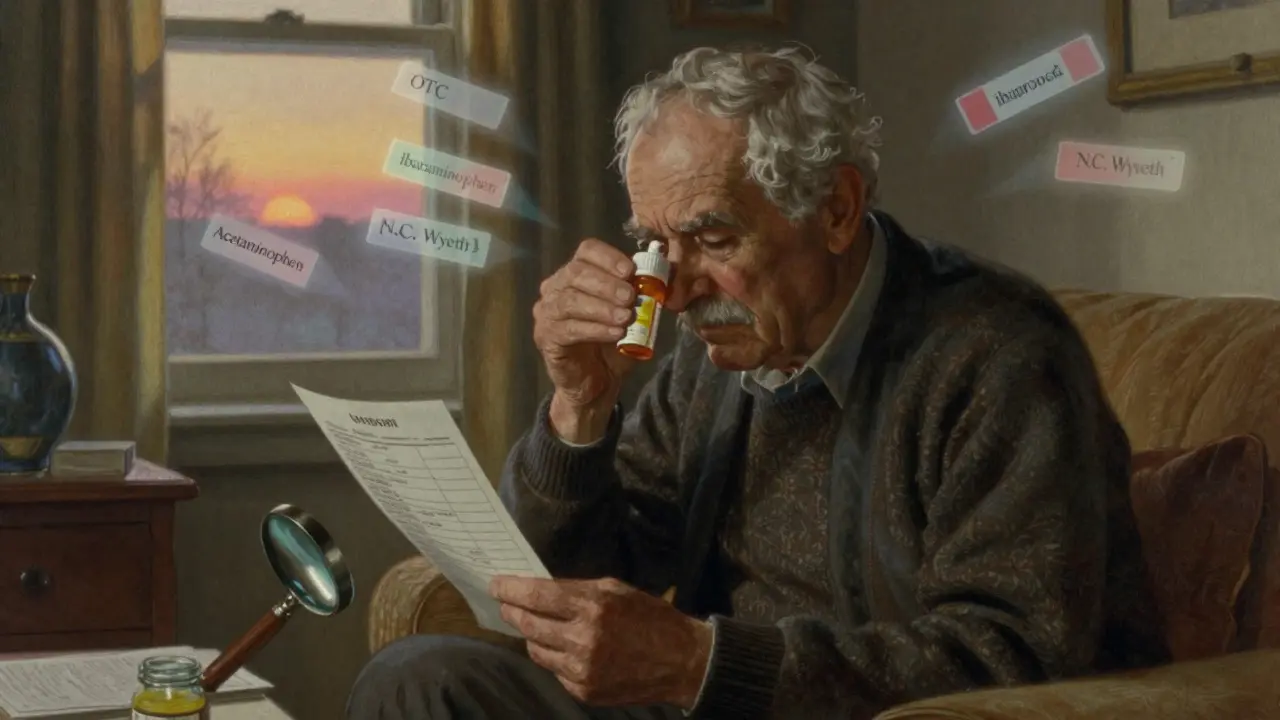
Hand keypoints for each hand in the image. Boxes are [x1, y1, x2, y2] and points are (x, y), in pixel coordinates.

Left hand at [490, 576, 712, 708]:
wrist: (681, 661)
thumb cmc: (650, 618)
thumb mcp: (616, 590)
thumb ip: (577, 590)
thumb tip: (541, 590)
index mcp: (593, 607)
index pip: (537, 595)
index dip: (511, 589)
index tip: (496, 584)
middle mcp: (583, 639)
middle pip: (529, 624)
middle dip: (512, 611)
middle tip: (505, 604)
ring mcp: (581, 669)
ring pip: (536, 649)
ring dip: (532, 635)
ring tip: (534, 625)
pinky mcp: (583, 690)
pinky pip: (555, 669)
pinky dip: (554, 656)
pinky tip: (565, 647)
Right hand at [533, 239, 638, 441]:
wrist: (597, 382)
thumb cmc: (614, 343)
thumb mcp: (632, 314)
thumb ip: (641, 295)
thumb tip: (660, 278)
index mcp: (575, 273)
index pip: (586, 251)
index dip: (608, 257)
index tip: (630, 271)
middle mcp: (555, 287)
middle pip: (576, 272)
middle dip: (607, 284)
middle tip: (630, 298)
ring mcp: (547, 312)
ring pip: (570, 300)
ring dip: (602, 307)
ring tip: (625, 318)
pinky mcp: (546, 337)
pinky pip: (568, 329)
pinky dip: (595, 329)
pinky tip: (615, 334)